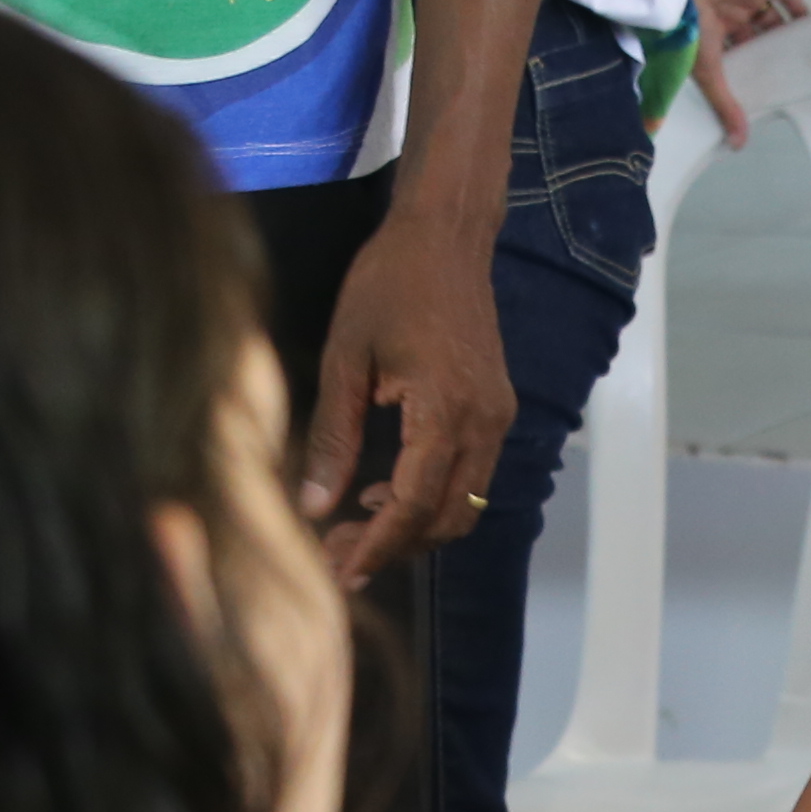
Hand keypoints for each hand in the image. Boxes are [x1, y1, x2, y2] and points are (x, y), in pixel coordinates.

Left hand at [301, 191, 517, 581]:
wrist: (446, 237)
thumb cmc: (388, 284)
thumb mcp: (345, 357)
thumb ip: (333, 436)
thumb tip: (313, 506)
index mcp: (445, 411)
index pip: (414, 504)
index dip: (377, 546)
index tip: (340, 574)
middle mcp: (484, 423)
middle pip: (448, 518)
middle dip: (395, 546)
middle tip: (338, 554)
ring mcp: (497, 418)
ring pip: (466, 505)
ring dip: (416, 527)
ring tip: (357, 527)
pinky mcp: (496, 410)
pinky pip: (473, 477)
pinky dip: (434, 498)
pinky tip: (387, 490)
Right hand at [674, 0, 805, 146]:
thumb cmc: (691, 22)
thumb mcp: (708, 70)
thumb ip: (725, 103)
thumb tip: (738, 143)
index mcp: (712, 33)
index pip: (736, 55)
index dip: (751, 70)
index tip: (766, 91)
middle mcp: (731, 15)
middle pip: (757, 38)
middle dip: (771, 55)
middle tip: (791, 78)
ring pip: (774, 19)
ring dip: (787, 36)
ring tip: (807, 59)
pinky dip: (800, 11)